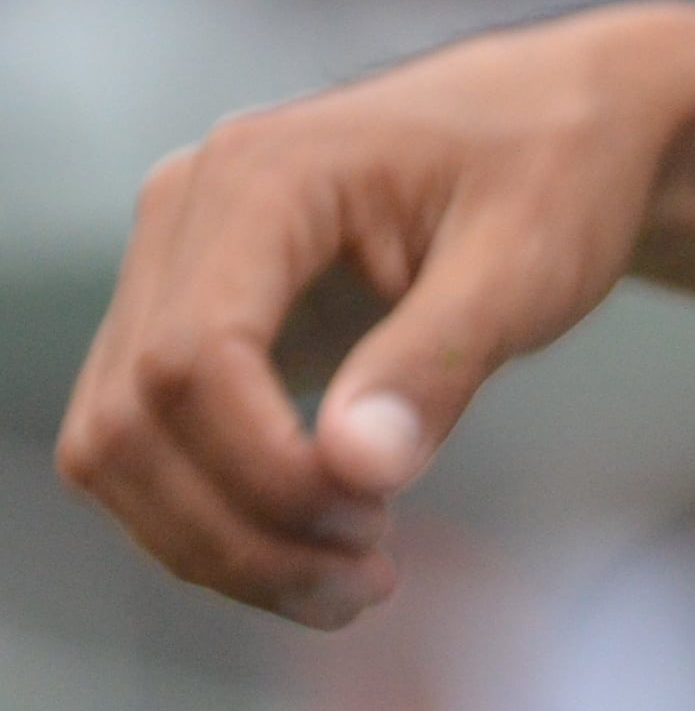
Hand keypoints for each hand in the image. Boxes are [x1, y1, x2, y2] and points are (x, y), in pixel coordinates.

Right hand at [57, 5, 694, 624]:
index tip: (377, 528)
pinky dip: (215, 518)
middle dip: (236, 529)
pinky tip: (321, 548)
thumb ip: (438, 361)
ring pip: (115, 445)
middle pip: (133, 417)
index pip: (193, 358)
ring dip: (213, 542)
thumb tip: (353, 470)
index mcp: (261, 176)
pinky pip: (150, 445)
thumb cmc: (557, 175)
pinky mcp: (190, 321)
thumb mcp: (528, 264)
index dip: (265, 471)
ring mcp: (172, 268)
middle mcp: (185, 214)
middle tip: (371, 585)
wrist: (562, 125)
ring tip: (353, 585)